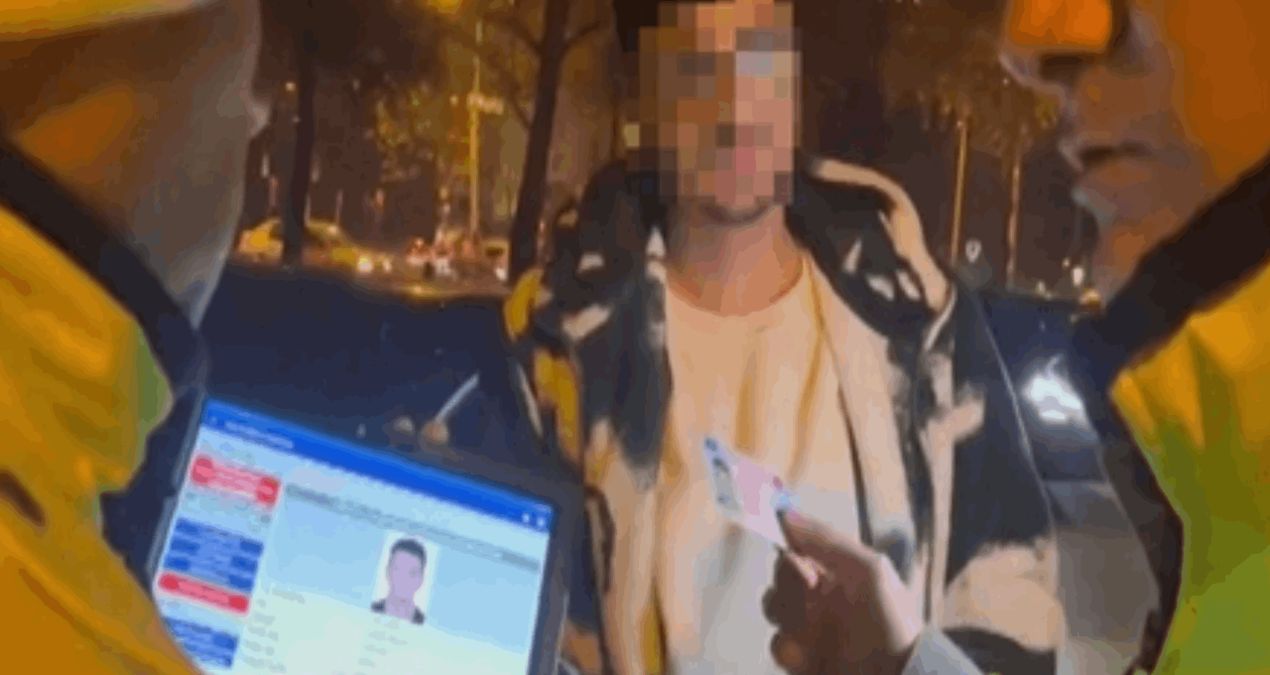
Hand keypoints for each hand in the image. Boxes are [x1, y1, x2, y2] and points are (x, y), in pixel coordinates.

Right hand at [763, 512, 922, 674]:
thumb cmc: (890, 619)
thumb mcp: (869, 571)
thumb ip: (827, 540)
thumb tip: (785, 513)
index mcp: (837, 571)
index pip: (799, 547)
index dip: (788, 544)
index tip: (786, 546)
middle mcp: (820, 596)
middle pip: (781, 577)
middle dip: (786, 582)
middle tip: (807, 591)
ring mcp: (810, 628)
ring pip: (775, 610)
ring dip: (785, 614)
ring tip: (807, 626)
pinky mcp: (803, 658)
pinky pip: (779, 646)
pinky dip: (789, 648)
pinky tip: (807, 652)